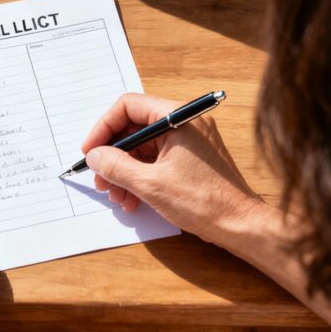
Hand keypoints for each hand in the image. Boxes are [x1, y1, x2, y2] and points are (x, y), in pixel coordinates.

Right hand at [82, 93, 264, 245]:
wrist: (240, 225)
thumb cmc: (204, 201)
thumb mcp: (151, 184)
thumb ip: (117, 166)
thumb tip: (95, 156)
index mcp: (179, 117)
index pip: (129, 107)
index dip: (104, 128)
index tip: (90, 150)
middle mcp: (184, 123)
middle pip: (135, 128)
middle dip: (113, 155)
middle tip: (99, 178)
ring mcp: (188, 142)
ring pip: (143, 148)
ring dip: (124, 171)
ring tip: (115, 196)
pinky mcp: (190, 160)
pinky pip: (156, 161)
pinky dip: (140, 177)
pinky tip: (131, 200)